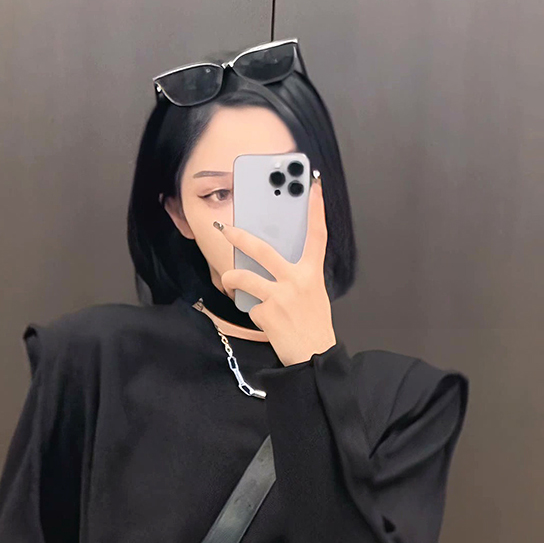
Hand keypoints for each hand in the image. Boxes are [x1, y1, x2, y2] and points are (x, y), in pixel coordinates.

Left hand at [216, 171, 336, 367]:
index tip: (312, 186)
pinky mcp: (267, 313)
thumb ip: (298, 275)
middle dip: (240, 236)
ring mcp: (280, 296)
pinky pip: (251, 305)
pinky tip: (264, 320)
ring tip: (229, 278)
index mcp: (312, 273)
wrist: (314, 356)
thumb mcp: (313, 294)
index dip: (315, 209)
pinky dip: (253, 310)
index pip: (317, 235)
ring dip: (232, 277)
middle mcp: (297, 280)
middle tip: (226, 228)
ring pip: (246, 278)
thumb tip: (274, 263)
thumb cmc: (313, 325)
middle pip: (264, 250)